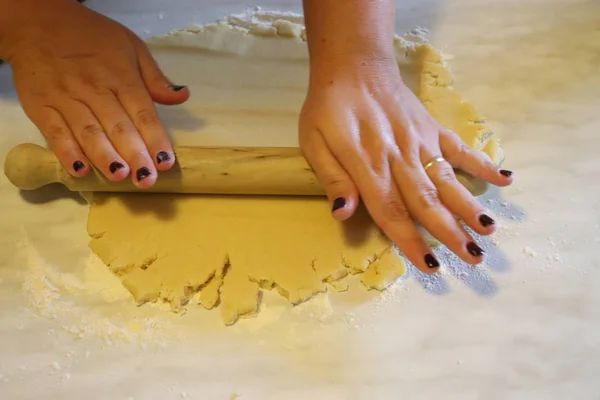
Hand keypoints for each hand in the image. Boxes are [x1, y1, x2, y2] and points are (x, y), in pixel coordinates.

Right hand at [2, 0, 188, 187]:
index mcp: (122, 77)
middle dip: (135, 155)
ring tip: (120, 176)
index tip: (166, 162)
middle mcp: (95, 90)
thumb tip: (182, 96)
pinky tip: (80, 170)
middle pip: (119, 127)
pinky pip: (55, 133)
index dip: (155, 138)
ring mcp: (66, 99)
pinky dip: (67, 152)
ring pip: (89, 132)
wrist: (38, 23)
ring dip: (105, 157)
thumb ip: (155, 77)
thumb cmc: (92, 37)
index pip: (142, 113)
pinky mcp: (41, 107)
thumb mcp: (131, 47)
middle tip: (147, 178)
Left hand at [299, 58, 513, 272]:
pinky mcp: (431, 128)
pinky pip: (460, 148)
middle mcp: (399, 156)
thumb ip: (332, 178)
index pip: (391, 210)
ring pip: (447, 179)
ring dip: (469, 206)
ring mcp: (419, 141)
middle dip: (450, 232)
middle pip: (427, 200)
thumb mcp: (314, 142)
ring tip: (489, 231)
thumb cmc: (328, 108)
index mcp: (368, 164)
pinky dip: (482, 163)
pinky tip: (505, 179)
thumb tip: (343, 213)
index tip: (430, 265)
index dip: (411, 240)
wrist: (353, 66)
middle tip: (473, 258)